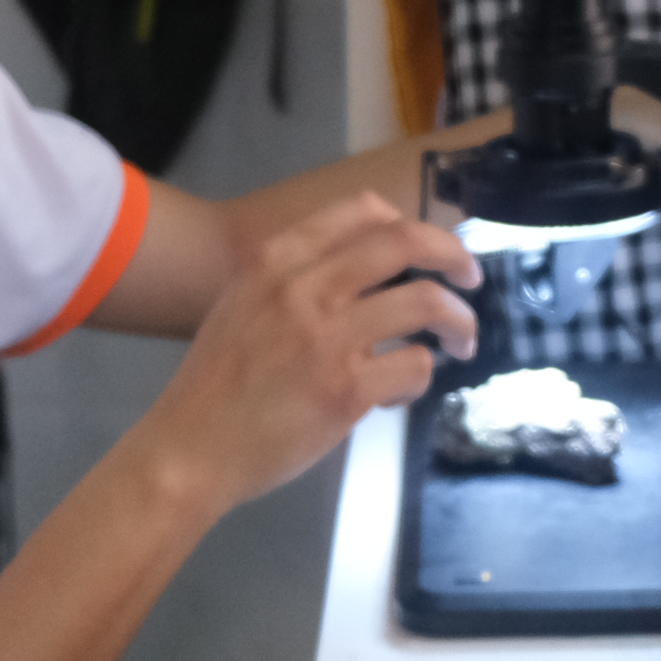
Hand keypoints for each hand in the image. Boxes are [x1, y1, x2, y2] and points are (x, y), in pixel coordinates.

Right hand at [131, 191, 479, 515]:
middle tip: (472, 277)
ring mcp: (327, 338)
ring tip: (461, 341)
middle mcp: (304, 287)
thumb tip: (370, 269)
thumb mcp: (243, 303)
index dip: (410, 223)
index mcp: (277, 260)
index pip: (363, 210)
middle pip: (406, 242)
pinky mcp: (345, 389)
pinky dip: (421, 376)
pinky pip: (414, 366)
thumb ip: (297, 277)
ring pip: (425, 302)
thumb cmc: (217, 382)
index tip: (429, 247)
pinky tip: (400, 391)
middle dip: (454, 254)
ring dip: (459, 320)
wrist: (188, 450)